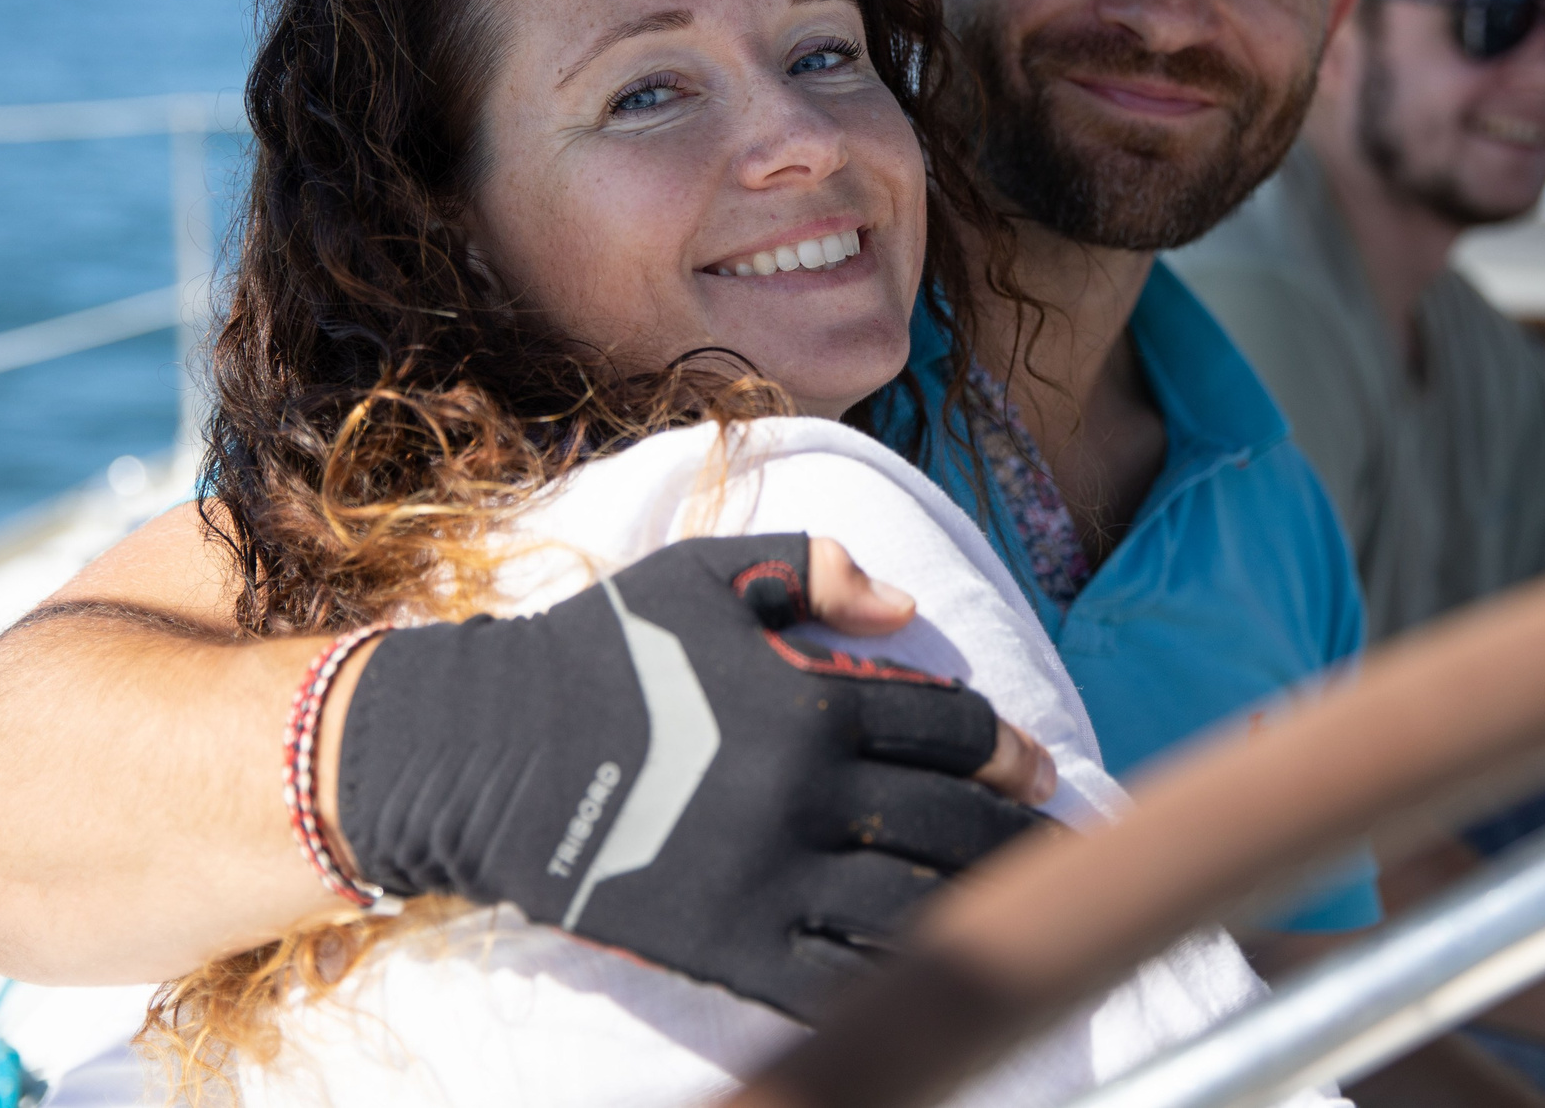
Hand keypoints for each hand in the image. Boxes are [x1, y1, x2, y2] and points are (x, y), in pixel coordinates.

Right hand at [335, 533, 1053, 1021]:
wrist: (485, 752)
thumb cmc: (601, 651)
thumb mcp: (704, 575)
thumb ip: (813, 567)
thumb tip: (903, 605)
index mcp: (811, 702)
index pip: (953, 729)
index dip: (1006, 748)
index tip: (1034, 765)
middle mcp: (804, 795)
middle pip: (954, 822)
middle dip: (1021, 833)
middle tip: (1059, 845)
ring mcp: (768, 879)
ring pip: (914, 905)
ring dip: (981, 906)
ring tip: (1023, 910)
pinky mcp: (727, 947)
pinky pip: (838, 978)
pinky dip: (898, 978)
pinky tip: (935, 972)